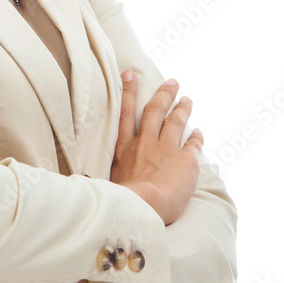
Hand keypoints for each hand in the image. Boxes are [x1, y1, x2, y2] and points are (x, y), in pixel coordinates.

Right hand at [111, 71, 201, 224]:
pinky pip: (193, 145)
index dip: (128, 92)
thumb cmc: (120, 203)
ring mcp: (166, 150)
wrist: (142, 208)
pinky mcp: (185, 161)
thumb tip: (83, 178)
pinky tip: (199, 133)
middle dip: (164, 94)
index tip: (130, 74)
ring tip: (187, 99)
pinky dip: (197, 137)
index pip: (125, 114)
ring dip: (182, 109)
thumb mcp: (105, 185)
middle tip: (172, 82)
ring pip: (176, 122)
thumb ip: (103, 175)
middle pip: (154, 111)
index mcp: (124, 149)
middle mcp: (145, 144)